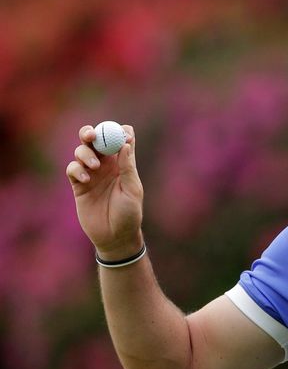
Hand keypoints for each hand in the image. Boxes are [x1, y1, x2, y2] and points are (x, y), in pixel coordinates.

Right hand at [66, 124, 143, 259]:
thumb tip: (125, 144)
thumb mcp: (133, 190)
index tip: (119, 132)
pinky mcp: (78, 185)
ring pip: (81, 151)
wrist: (115, 237)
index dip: (118, 131)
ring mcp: (91, 174)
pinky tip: (85, 179)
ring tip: (94, 167)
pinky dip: (76, 170)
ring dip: (85, 154)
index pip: (119, 139)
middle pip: (95, 140)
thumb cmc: (129, 214)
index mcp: (123, 163)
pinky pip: (72, 169)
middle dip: (91, 133)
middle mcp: (106, 165)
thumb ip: (128, 167)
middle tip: (91, 135)